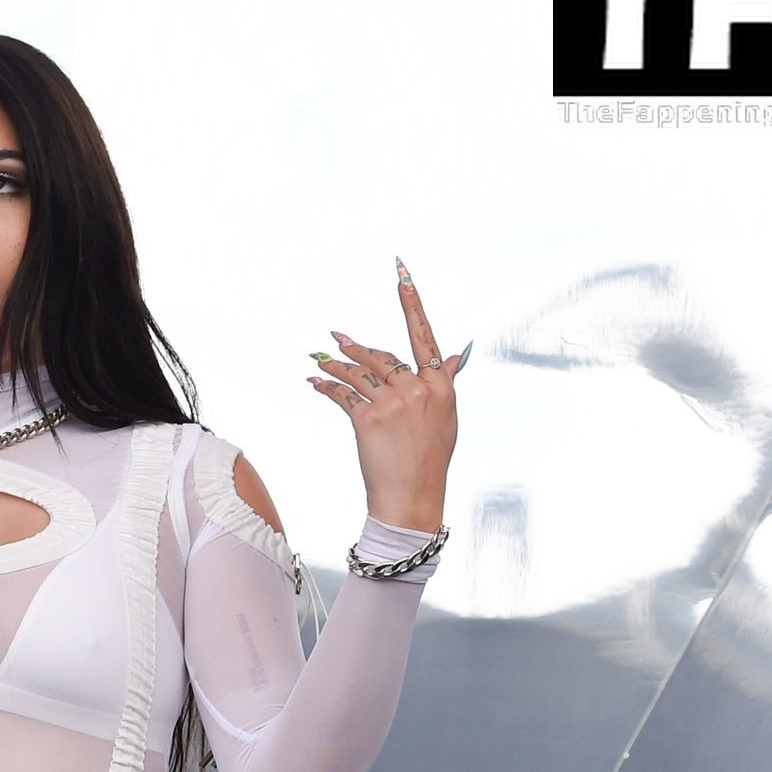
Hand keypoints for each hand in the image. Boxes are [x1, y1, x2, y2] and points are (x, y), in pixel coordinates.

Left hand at [307, 258, 462, 532]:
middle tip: (335, 337)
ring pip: (360, 372)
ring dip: (337, 363)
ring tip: (320, 357)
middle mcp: (420, 389)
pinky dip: (326, 386)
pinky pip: (343, 393)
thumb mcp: (446, 418)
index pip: (425, 336)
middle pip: (383, 356)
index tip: (401, 275)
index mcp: (442, 386)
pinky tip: (315, 382)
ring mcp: (394, 402)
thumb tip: (456, 354)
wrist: (412, 496)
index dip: (412, 303)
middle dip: (357, 347)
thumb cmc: (429, 459)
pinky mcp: (369, 418)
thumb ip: (445, 382)